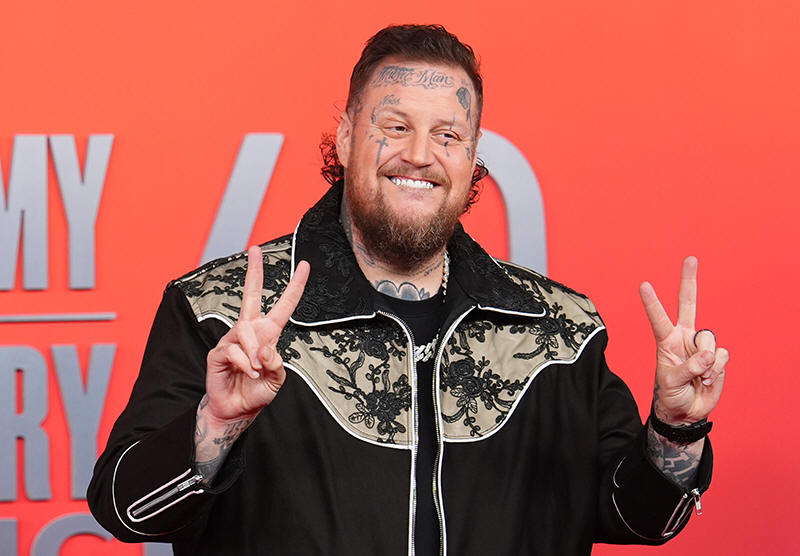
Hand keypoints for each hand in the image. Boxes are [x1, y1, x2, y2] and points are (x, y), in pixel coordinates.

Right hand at [204, 245, 309, 422]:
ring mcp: (233, 340)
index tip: (305, 266)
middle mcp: (250, 332)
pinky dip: (245, 363)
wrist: (235, 411)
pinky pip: (233, 349)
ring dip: (255, 352)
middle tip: (255, 249)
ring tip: (256, 370)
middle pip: (251, 296)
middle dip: (254, 272)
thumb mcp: (277, 380)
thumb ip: (277, 365)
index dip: (295, 287)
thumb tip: (266, 350)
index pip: (283, 307)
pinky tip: (248, 372)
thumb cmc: (257, 392)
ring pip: (246, 331)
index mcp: (268, 335)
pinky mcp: (219, 352)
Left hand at [639, 256, 727, 424]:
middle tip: (690, 259)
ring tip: (697, 377)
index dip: (652, 302)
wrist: (686, 410)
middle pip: (688, 304)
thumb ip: (688, 367)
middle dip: (689, 281)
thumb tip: (708, 356)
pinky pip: (722, 357)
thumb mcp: (671, 381)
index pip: (658, 317)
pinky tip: (706, 379)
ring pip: (709, 339)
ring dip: (706, 361)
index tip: (643, 285)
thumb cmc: (671, 393)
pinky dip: (715, 371)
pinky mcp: (718, 357)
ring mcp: (702, 346)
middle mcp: (684, 337)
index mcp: (666, 340)